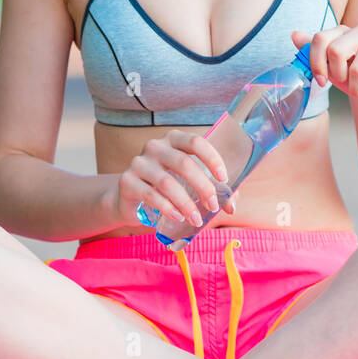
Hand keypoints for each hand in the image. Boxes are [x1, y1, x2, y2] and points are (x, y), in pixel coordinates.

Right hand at [111, 130, 237, 229]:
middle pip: (184, 163)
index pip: (196, 142)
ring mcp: (139, 163)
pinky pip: (151, 195)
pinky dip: (168, 208)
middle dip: (203, 187)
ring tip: (196, 219)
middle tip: (213, 206)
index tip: (223, 179)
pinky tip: (178, 217)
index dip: (212, 159)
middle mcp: (155, 147)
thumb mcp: (189, 183)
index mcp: (173, 139)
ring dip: (187, 203)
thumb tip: (231, 206)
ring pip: (168, 182)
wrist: (130, 199)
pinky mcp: (127, 182)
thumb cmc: (167, 187)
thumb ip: (212, 188)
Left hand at [291, 26, 357, 105]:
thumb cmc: (355, 77)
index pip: (319, 39)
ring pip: (356, 68)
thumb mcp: (330, 68)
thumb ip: (313, 52)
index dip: (316, 63)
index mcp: (342, 31)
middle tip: (344, 82)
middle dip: (337, 75)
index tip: (321, 80)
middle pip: (335, 51)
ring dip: (355, 87)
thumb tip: (294, 34)